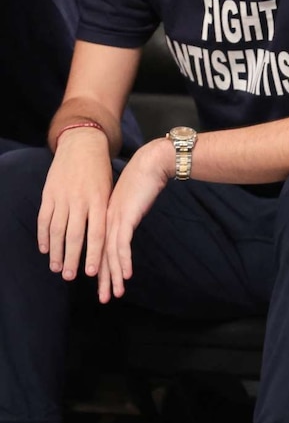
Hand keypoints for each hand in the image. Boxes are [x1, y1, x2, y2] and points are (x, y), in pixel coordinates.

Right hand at [37, 127, 112, 284]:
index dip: (94, 254)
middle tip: (70, 277)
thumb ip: (105, 213)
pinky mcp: (49, 194)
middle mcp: (80, 201)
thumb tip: (106, 240)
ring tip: (56, 268)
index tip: (92, 273)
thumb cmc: (101, 172)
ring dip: (56, 251)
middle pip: (74, 236)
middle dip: (72, 258)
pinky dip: (44, 235)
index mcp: (100, 202)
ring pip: (57, 230)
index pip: (97, 234)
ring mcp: (62, 197)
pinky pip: (44, 219)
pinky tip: (45, 249)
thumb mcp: (110, 191)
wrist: (83, 145)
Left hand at [100, 138, 175, 302]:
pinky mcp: (123, 218)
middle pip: (102, 256)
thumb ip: (129, 214)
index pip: (102, 249)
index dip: (103, 269)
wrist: (152, 163)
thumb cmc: (147, 179)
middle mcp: (106, 221)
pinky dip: (123, 262)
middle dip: (104, 279)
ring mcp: (113, 220)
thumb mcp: (134, 200)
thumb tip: (130, 224)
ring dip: (112, 276)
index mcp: (106, 218)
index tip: (105, 285)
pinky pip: (121, 245)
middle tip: (104, 299)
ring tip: (114, 294)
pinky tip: (126, 276)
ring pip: (109, 255)